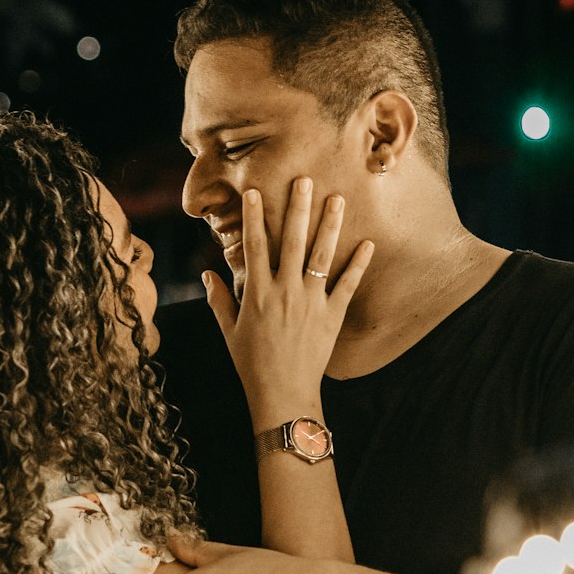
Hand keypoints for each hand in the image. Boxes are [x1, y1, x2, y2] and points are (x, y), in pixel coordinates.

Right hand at [204, 178, 372, 418]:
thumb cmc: (251, 363)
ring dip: (330, 226)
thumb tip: (206, 273)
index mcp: (257, 292)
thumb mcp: (229, 331)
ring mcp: (311, 301)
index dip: (255, 216)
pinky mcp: (332, 315)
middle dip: (298, 208)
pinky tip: (368, 243)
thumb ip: (219, 300)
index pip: (255, 245)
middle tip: (305, 180)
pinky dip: (358, 264)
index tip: (256, 192)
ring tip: (337, 200)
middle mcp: (285, 291)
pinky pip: (347, 285)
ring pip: (322, 255)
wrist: (283, 393)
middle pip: (293, 241)